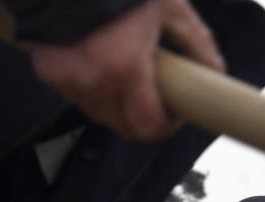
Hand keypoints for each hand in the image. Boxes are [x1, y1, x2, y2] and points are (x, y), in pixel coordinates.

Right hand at [26, 0, 224, 142]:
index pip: (148, 125)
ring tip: (128, 77)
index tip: (174, 114)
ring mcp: (68, 79)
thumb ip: (195, 40)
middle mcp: (93, 80)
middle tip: (156, 100)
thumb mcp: (166, 4)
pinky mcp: (49, 73)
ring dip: (119, 106)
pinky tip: (101, 65)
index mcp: (124, 66)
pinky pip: (79, 97)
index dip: (166, 127)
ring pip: (102, 115)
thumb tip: (215, 69)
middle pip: (125, 128)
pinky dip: (93, 90)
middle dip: (144, 120)